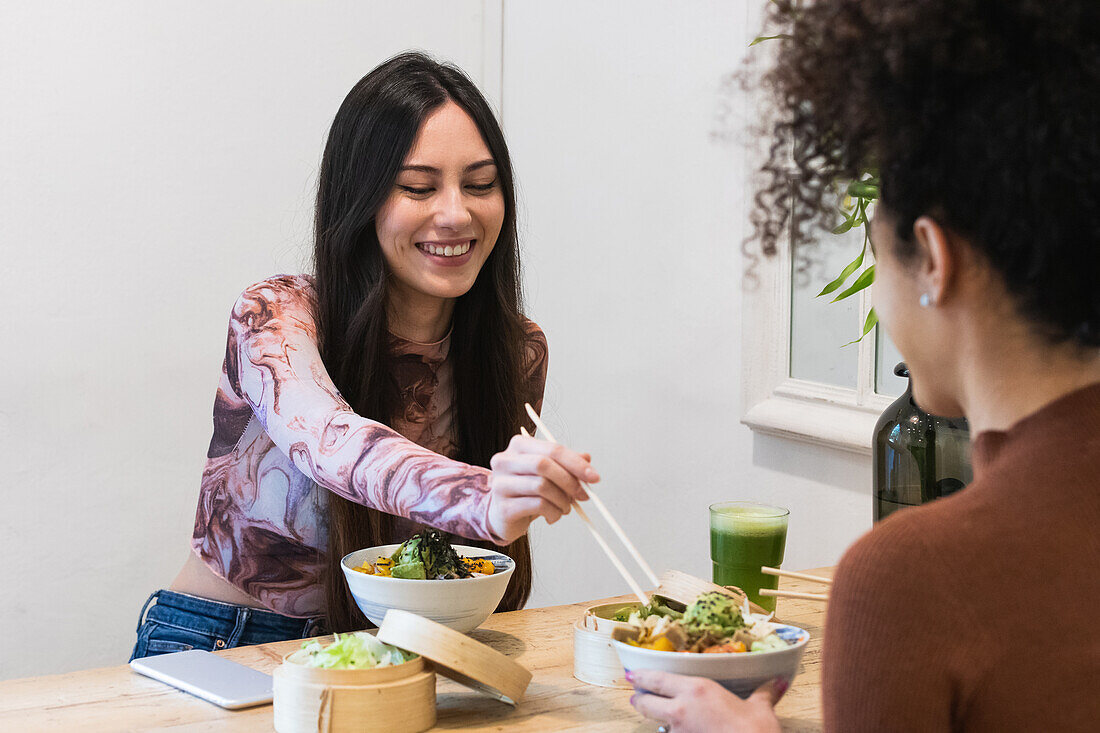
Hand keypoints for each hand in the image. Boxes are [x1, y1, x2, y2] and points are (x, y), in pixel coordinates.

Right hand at [485, 434, 597, 542]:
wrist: (502, 515)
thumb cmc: (526, 490)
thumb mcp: (548, 473)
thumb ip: (566, 463)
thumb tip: (587, 459)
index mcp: (518, 446)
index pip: (552, 449)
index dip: (576, 463)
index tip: (594, 477)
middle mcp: (505, 461)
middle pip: (544, 465)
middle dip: (570, 481)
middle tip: (584, 495)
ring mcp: (501, 484)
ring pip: (542, 486)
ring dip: (562, 500)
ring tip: (566, 508)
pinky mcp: (503, 506)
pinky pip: (537, 506)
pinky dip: (554, 512)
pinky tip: (553, 516)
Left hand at [627, 670, 784, 732]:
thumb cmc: (756, 731)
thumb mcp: (761, 708)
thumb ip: (764, 693)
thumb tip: (777, 683)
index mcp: (696, 690)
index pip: (658, 680)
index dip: (642, 677)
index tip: (632, 674)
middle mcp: (682, 710)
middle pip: (646, 704)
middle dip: (638, 699)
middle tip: (635, 696)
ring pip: (658, 725)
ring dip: (658, 721)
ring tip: (662, 720)